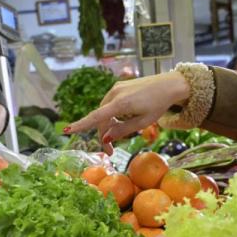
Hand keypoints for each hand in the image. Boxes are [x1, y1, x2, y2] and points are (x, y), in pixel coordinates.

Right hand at [64, 71, 189, 152]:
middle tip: (110, 152)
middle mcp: (114, 93)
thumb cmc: (158, 105)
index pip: (96, 117)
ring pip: (104, 112)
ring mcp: (116, 88)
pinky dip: (112, 115)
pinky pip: (109, 104)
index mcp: (121, 103)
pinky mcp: (118, 86)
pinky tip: (122, 120)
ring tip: (119, 135)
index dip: (81, 125)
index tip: (67, 131)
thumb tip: (104, 138)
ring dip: (108, 125)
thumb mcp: (143, 123)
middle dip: (103, 135)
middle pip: (100, 118)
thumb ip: (122, 130)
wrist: (169, 85)